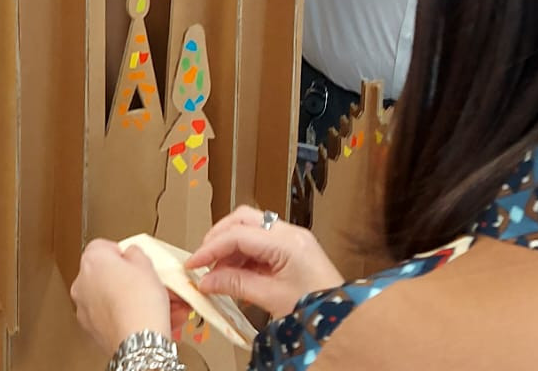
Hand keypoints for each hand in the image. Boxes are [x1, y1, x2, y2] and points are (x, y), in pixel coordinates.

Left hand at [70, 239, 172, 354]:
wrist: (139, 341)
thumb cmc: (140, 304)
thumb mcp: (147, 264)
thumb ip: (135, 253)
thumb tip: (132, 255)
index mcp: (92, 260)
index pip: (103, 247)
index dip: (124, 253)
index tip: (137, 261)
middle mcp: (82, 283)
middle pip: (108, 275)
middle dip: (131, 280)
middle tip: (150, 283)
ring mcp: (85, 308)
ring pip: (112, 298)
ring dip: (133, 299)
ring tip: (159, 304)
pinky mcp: (93, 329)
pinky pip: (113, 316)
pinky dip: (128, 316)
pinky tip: (150, 318)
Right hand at [187, 206, 343, 317]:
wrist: (344, 319)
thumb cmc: (316, 309)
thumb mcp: (270, 298)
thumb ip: (235, 284)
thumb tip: (206, 280)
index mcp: (287, 242)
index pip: (238, 234)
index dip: (211, 247)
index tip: (193, 263)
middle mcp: (291, 233)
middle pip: (243, 219)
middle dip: (219, 237)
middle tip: (202, 259)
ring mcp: (293, 239)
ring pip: (250, 228)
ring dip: (230, 246)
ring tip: (217, 272)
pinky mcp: (293, 248)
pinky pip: (260, 241)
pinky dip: (243, 254)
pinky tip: (234, 273)